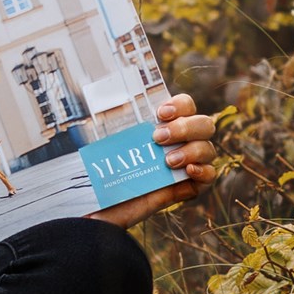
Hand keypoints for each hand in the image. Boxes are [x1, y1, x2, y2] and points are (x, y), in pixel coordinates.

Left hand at [87, 93, 218, 228]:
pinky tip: (187, 172)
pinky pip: (210, 176)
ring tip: (167, 161)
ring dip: (191, 150)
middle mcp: (179, 142)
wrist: (98, 208)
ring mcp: (186, 164)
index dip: (180, 105)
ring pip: (208, 148)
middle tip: (158, 138)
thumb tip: (84, 85)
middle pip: (204, 124)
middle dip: (185, 128)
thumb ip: (105, 117)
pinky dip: (203, 171)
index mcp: (163, 125)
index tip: (159, 114)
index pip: (186, 105)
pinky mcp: (188, 187)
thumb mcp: (101, 140)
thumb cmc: (100, 170)